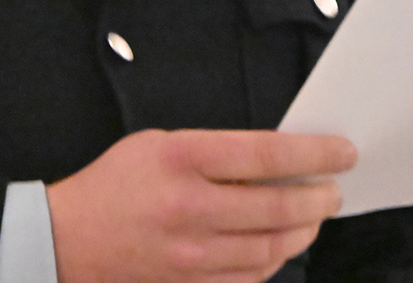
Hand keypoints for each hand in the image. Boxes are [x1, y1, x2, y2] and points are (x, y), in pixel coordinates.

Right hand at [46, 128, 354, 282]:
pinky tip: (282, 244)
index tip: (343, 151)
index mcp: (181, 158)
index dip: (314, 152)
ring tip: (314, 216)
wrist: (68, 238)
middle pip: (277, 205)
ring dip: (304, 231)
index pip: (266, 153)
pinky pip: (251, 278)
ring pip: (271, 248)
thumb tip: (277, 160)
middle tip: (333, 190)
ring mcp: (191, 253)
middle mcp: (189, 206)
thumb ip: (216, 150)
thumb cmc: (117, 182)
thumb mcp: (160, 143)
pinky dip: (275, 261)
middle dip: (318, 197)